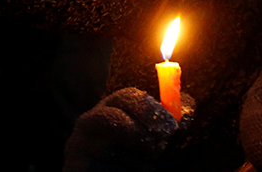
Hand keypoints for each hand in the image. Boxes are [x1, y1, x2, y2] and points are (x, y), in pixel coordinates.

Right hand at [64, 87, 194, 171]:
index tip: (172, 127)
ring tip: (147, 165)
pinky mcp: (74, 166)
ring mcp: (78, 144)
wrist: (106, 170)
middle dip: (141, 134)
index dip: (151, 110)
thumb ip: (168, 119)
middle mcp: (90, 120)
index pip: (128, 97)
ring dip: (135, 160)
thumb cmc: (134, 148)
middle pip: (113, 118)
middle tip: (159, 148)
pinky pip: (102, 169)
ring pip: (110, 149)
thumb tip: (187, 113)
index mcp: (112, 105)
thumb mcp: (152, 130)